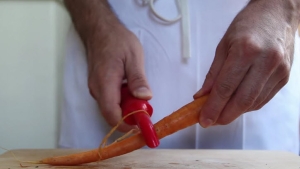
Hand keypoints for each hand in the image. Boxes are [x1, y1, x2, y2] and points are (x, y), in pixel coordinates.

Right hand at [87, 25, 151, 131]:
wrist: (99, 30)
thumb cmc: (117, 40)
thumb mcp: (134, 56)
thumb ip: (138, 79)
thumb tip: (145, 98)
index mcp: (105, 84)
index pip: (112, 114)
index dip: (126, 124)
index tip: (141, 124)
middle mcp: (97, 90)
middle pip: (111, 114)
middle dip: (129, 116)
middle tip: (145, 107)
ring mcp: (95, 88)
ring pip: (110, 108)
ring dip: (126, 107)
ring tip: (139, 95)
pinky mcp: (97, 86)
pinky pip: (109, 100)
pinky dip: (121, 100)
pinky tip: (130, 89)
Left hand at [194, 0, 298, 126]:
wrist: (278, 14)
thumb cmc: (248, 25)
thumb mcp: (223, 45)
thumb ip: (213, 74)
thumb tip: (202, 96)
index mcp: (246, 51)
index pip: (225, 88)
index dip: (212, 108)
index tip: (203, 119)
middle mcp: (265, 62)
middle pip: (242, 101)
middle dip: (224, 116)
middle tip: (211, 121)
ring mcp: (278, 71)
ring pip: (254, 103)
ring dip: (235, 113)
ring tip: (221, 112)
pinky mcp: (285, 77)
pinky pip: (263, 99)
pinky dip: (248, 106)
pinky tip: (237, 104)